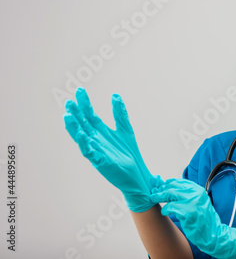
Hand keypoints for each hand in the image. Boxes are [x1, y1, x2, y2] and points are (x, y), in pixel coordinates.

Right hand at [64, 87, 161, 211]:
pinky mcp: (100, 161)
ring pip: (82, 137)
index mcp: (100, 132)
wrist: (137, 174)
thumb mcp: (125, 129)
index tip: (79, 91)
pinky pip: (89, 152)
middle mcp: (96, 140)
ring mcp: (96, 151)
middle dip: (76, 113)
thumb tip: (115, 95)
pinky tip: (82, 134)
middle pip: (83, 124)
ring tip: (67, 115)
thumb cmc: (128, 154)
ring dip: (74, 127)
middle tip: (69, 101)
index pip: (90, 115)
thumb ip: (119, 113)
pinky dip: (85, 143)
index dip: (85, 103)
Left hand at [151, 178, 235, 258]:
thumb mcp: (197, 203)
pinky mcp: (188, 212)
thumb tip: (168, 188)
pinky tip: (165, 212)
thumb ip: (185, 195)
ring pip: (170, 194)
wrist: (213, 233)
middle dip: (160, 189)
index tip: (160, 187)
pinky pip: (171, 207)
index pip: (179, 182)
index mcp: (198, 190)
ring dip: (159, 196)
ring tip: (154, 199)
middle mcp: (196, 193)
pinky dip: (165, 209)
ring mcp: (192, 202)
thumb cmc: (203, 220)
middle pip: (173, 186)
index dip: (167, 183)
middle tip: (154, 193)